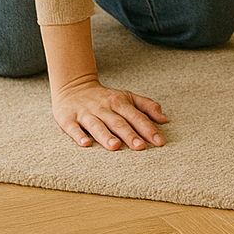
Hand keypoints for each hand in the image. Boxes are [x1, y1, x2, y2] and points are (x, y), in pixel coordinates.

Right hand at [50, 76, 167, 150]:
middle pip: (118, 122)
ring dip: (106, 136)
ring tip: (115, 146)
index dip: (148, 129)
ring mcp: (86, 113)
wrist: (74, 86)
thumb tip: (164, 119)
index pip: (136, 116)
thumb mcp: (127, 97)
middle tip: (140, 147)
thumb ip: (147, 106)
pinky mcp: (68, 119)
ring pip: (97, 125)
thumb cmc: (106, 97)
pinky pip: (73, 128)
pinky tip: (85, 144)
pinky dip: (78, 136)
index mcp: (120, 102)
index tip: (159, 142)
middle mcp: (104, 108)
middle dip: (130, 135)